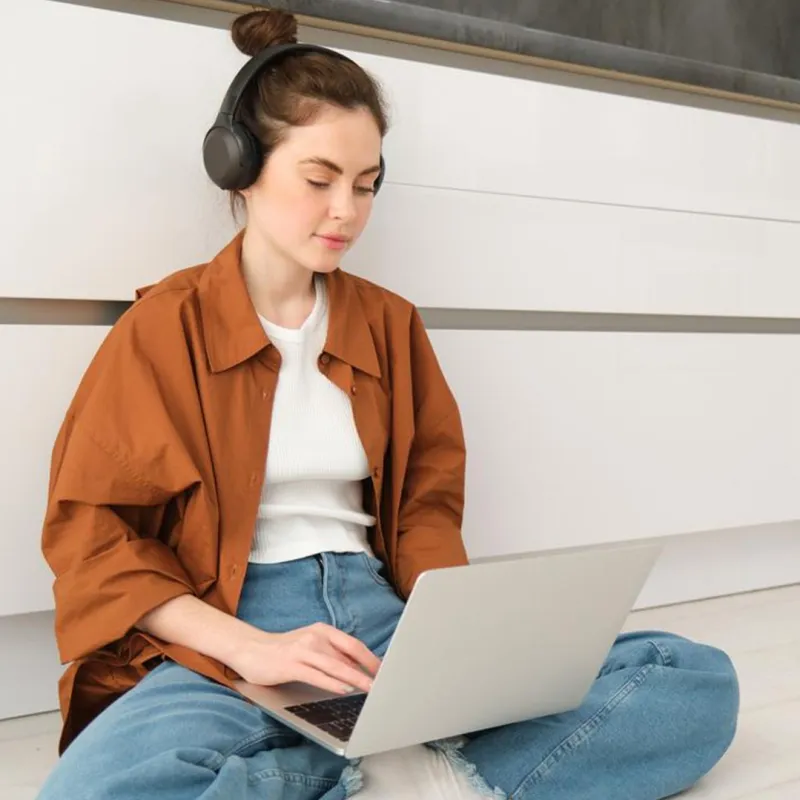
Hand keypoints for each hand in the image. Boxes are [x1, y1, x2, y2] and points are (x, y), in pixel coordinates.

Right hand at [232, 622, 380, 694]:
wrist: (250, 648)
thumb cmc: (284, 651)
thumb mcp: (311, 646)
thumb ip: (331, 654)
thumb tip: (357, 669)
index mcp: (323, 630)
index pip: (353, 644)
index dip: (370, 658)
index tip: (385, 671)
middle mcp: (315, 637)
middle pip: (348, 654)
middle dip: (368, 670)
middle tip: (384, 683)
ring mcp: (302, 650)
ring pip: (335, 665)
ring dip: (355, 678)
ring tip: (370, 689)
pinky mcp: (290, 665)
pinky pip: (316, 675)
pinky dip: (332, 682)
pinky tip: (344, 689)